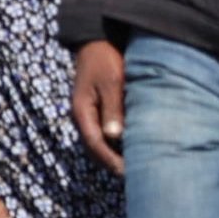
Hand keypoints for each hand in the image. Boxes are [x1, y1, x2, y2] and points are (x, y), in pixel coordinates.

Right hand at [71, 40, 126, 174]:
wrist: (97, 41)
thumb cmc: (105, 59)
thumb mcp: (111, 81)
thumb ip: (113, 108)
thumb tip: (114, 136)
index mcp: (82, 111)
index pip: (95, 143)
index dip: (110, 160)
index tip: (126, 172)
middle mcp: (83, 116)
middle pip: (95, 149)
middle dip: (112, 163)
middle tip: (135, 176)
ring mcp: (88, 114)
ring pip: (100, 143)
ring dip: (114, 155)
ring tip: (135, 166)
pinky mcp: (97, 110)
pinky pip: (104, 133)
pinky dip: (116, 143)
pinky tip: (133, 147)